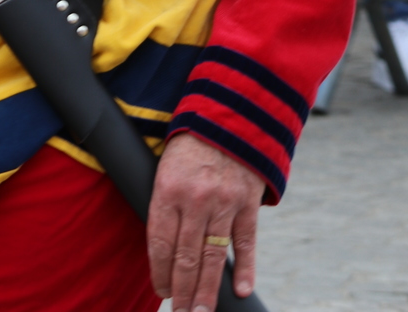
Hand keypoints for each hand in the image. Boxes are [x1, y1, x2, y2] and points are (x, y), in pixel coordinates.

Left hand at [148, 132, 262, 311]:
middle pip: (186, 256)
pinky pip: (246, 243)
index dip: (159, 272)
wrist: (228, 114)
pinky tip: (242, 292)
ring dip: (207, 290)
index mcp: (168, 188)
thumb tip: (163, 247)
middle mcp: (195, 198)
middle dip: (182, 290)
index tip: (161, 291)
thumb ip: (166, 203)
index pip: (159, 241)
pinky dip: (246, 270)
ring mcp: (224, 201)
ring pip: (213, 256)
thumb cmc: (190, 145)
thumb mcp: (166, 166)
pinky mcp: (247, 202)